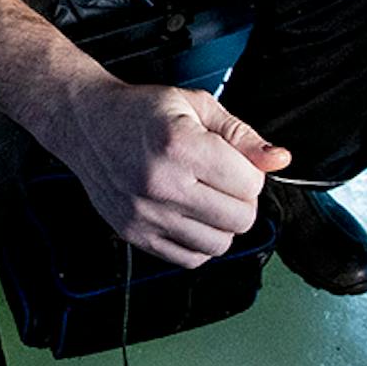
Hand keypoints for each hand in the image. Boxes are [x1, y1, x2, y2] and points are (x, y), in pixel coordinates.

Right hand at [45, 78, 292, 267]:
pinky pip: (189, 258)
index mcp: (180, 146)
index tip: (237, 164)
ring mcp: (146, 214)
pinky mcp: (134, 233)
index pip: (250, 184)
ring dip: (222, 224)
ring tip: (207, 200)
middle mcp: (161, 183)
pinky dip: (199, 244)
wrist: (87, 123)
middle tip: (224, 182)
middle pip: (240, 218)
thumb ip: (242, 135)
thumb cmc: (140, 112)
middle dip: (242, 200)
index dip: (252, 173)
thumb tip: (278, 159)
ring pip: (219, 244)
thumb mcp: (196, 106)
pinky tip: (190, 218)